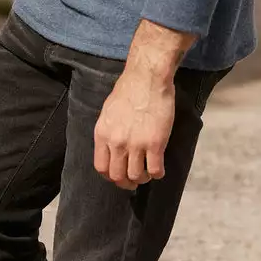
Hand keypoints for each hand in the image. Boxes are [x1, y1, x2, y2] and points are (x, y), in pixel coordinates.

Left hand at [94, 65, 175, 190]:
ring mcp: (136, 144)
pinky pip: (155, 170)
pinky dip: (158, 173)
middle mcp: (116, 142)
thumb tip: (112, 147)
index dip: (111, 176)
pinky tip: (159, 169)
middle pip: (118, 176)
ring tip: (148, 172)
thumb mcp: (109, 112)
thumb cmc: (129, 89)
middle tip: (135, 180)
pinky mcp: (155, 143)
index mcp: (102, 134)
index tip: (119, 175)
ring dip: (143, 178)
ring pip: (136, 176)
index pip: (101, 168)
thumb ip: (109, 132)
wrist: (147, 78)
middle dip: (126, 183)